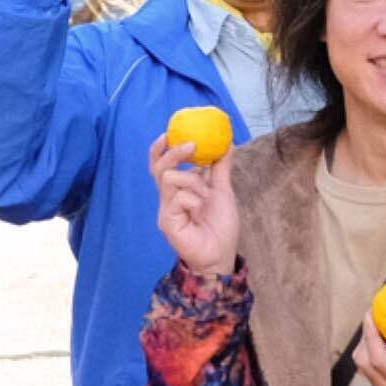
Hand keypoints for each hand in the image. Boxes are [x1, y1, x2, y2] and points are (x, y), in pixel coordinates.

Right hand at [146, 136, 239, 274]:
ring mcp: (166, 209)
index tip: (170, 132)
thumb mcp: (223, 190)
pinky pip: (178, 197)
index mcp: (178, 189)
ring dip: (193, 181)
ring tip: (206, 195)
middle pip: (159, 167)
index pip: (162, 165)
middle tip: (191, 144)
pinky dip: (194, 199)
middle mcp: (169, 198)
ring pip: (170, 178)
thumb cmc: (220, 226)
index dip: (161, 149)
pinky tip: (201, 210)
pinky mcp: (167, 221)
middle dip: (174, 153)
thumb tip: (227, 143)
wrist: (221, 253)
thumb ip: (221, 168)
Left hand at [352, 308, 385, 385]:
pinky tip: (381, 340)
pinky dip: (369, 352)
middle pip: (365, 361)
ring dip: (366, 345)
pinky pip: (366, 368)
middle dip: (366, 338)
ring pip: (362, 365)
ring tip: (377, 328)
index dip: (371, 336)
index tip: (371, 314)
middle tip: (373, 317)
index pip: (379, 359)